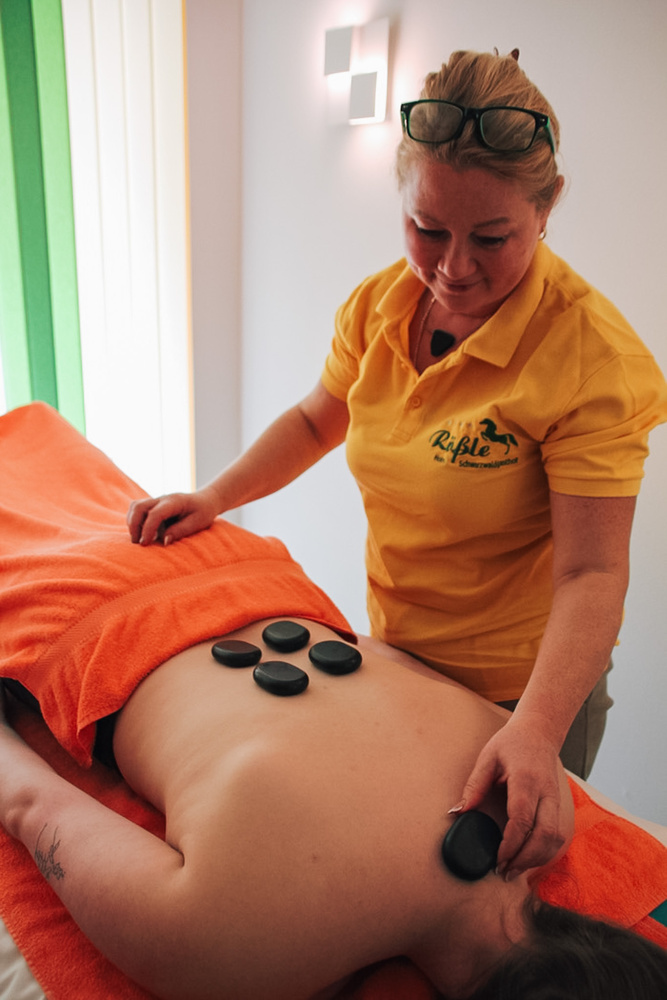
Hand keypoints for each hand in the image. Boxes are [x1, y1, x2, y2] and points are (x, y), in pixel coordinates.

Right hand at [126, 488, 220, 545]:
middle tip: (138, 543)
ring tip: (138, 540)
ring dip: (132, 523)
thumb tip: (163, 541)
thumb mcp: (197, 523)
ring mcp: (156, 500)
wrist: (205, 501)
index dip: (147, 529)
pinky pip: (137, 510)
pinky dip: (135, 521)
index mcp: (174, 501)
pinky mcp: (153, 505)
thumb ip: (180, 531)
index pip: (155, 513)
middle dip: (134, 526)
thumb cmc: (203, 512)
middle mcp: (162, 498)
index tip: (145, 544)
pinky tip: (141, 534)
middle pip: (138, 507)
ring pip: (135, 506)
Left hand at [452, 717, 566, 877]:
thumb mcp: (488, 758)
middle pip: (545, 835)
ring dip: (537, 859)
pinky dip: (545, 852)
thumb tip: (457, 812)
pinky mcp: (559, 806)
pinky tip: (528, 859)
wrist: (539, 732)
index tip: (497, 859)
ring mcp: (556, 800)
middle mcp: (546, 792)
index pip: (522, 819)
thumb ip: (474, 786)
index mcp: (526, 779)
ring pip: (556, 839)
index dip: (511, 844)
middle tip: (505, 872)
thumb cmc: (511, 743)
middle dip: (526, 859)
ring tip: (514, 870)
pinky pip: (558, 835)